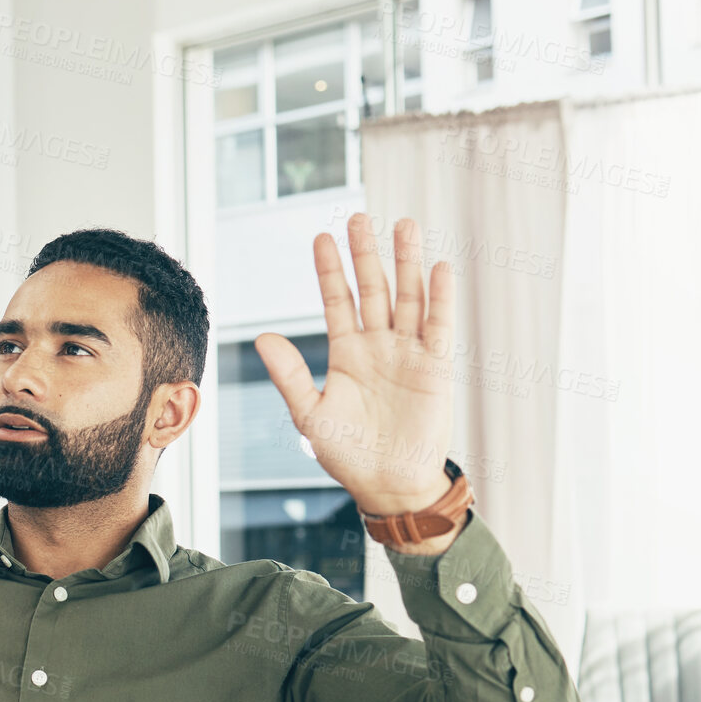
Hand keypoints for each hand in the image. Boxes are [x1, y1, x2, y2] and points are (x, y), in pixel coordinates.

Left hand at [254, 214, 454, 516]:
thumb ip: (289, 374)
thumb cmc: (347, 454)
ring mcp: (408, 353)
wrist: (388, 484)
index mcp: (346, 353)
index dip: (330, 270)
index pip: (336, 301)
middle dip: (366, 254)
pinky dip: (439, 298)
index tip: (321, 237)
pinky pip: (438, 326)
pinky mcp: (436, 367)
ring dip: (406, 263)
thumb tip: (262, 336)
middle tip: (360, 217)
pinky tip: (436, 269)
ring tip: (404, 225)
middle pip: (372, 289)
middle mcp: (377, 346)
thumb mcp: (310, 414)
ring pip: (407, 298)